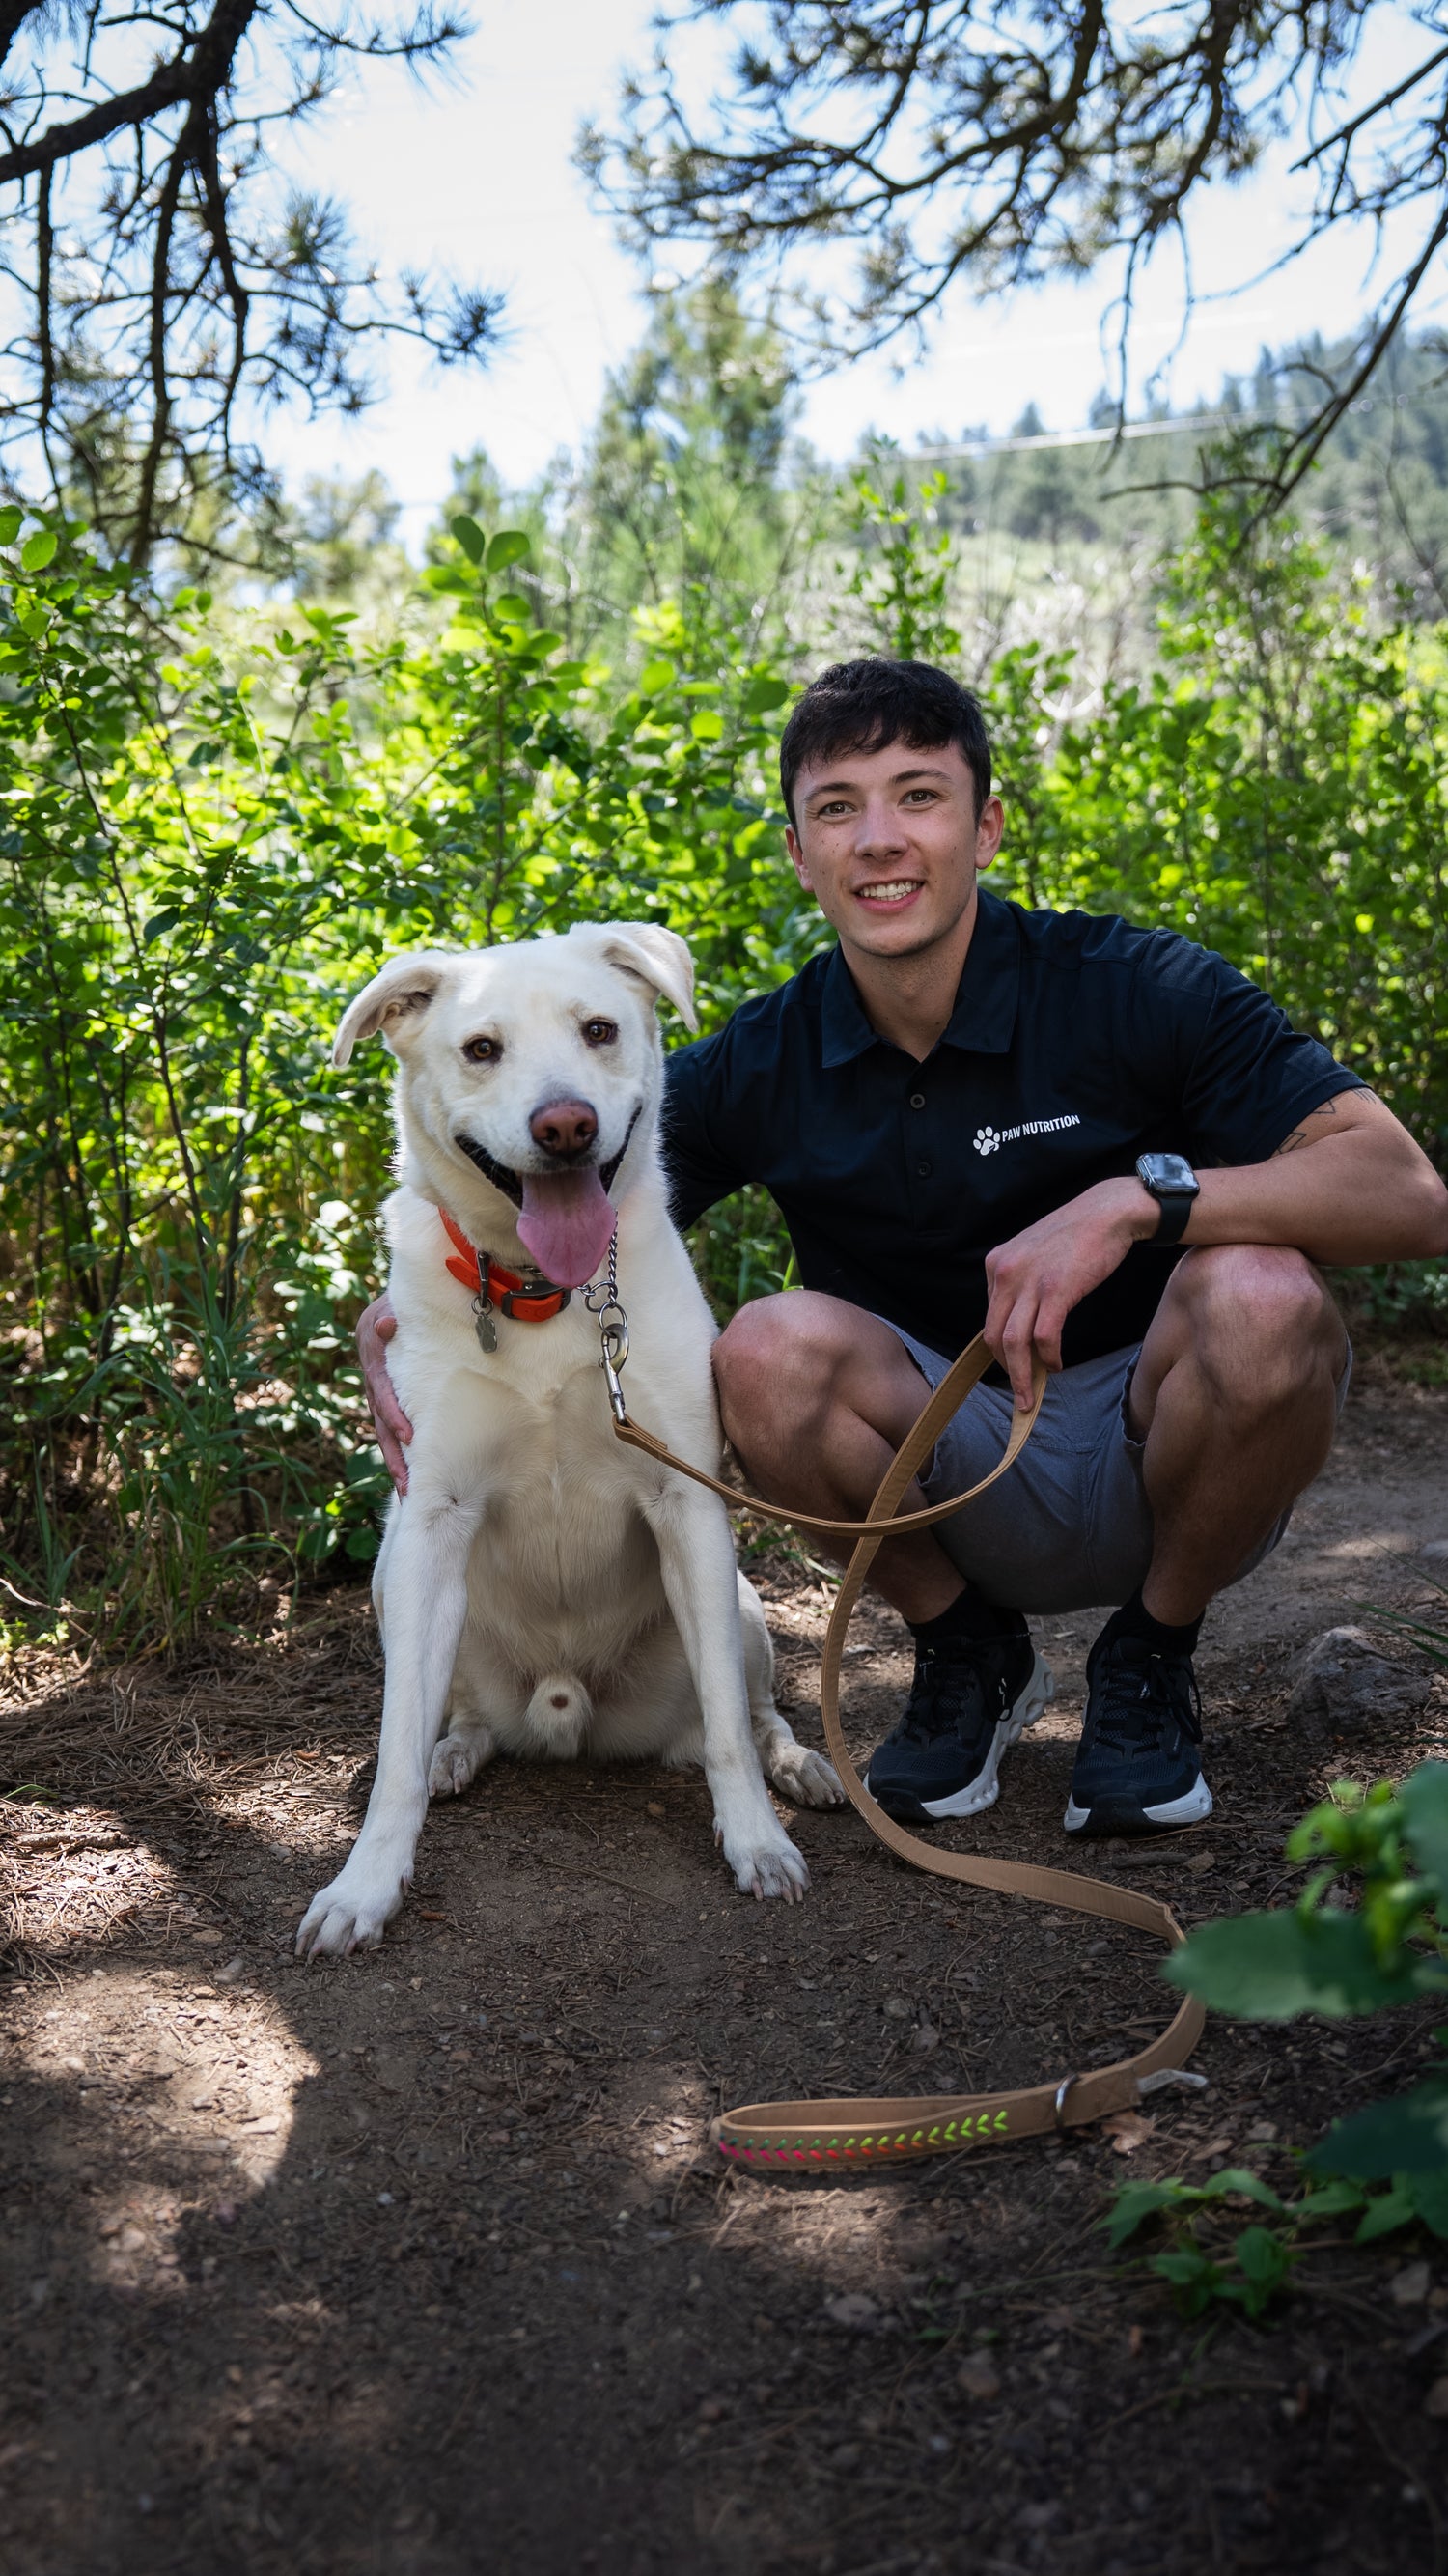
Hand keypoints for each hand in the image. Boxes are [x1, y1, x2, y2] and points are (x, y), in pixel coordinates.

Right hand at [358, 1294, 411, 1493]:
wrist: (388, 1311)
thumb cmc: (394, 1309)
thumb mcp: (388, 1308)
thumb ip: (388, 1316)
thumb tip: (388, 1324)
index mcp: (374, 1365)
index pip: (384, 1395)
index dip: (395, 1416)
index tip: (409, 1435)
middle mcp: (374, 1386)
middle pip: (382, 1426)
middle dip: (394, 1457)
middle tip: (407, 1484)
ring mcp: (380, 1397)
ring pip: (386, 1435)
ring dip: (397, 1464)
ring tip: (408, 1493)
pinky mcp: (390, 1403)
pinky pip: (393, 1431)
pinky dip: (401, 1454)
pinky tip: (411, 1477)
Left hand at [984, 1178, 1154, 1408]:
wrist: (1108, 1212)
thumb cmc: (1076, 1235)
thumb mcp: (1033, 1253)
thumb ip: (1020, 1282)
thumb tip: (1020, 1321)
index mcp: (996, 1264)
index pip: (990, 1317)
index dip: (1000, 1349)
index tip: (1013, 1366)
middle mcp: (1005, 1273)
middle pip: (993, 1336)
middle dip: (1006, 1370)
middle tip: (1020, 1392)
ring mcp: (1029, 1282)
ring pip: (1013, 1343)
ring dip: (1021, 1375)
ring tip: (1031, 1393)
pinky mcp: (1056, 1290)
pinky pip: (1044, 1337)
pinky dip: (1048, 1357)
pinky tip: (1056, 1364)